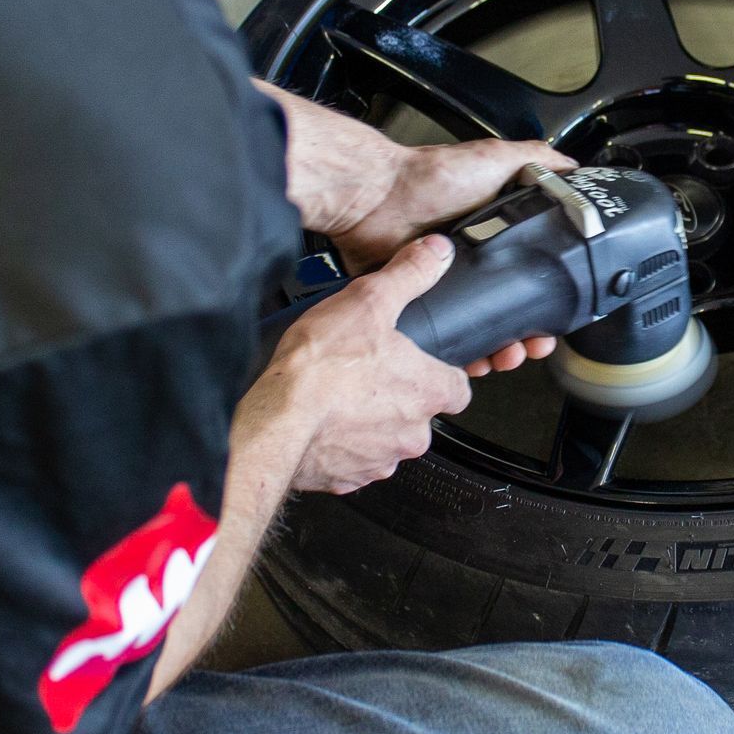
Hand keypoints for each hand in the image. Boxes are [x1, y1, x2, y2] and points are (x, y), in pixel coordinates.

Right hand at [250, 235, 471, 494]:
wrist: (274, 421)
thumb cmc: (320, 369)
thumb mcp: (369, 301)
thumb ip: (408, 275)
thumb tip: (434, 254)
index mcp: (429, 392)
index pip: (459, 388)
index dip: (441, 373)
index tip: (421, 363)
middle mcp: (412, 434)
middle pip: (420, 414)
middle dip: (399, 397)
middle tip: (368, 372)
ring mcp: (380, 461)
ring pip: (386, 439)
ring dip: (368, 421)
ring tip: (339, 394)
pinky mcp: (346, 479)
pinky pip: (352, 460)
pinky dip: (340, 444)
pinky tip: (320, 419)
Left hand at [336, 136, 579, 375]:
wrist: (377, 197)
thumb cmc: (430, 176)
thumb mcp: (496, 157)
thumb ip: (537, 161)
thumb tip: (574, 171)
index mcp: (492, 231)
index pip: (528, 273)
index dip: (545, 299)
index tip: (554, 319)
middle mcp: (469, 259)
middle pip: (505, 307)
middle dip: (524, 334)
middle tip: (533, 345)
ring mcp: (442, 282)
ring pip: (476, 327)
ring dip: (496, 347)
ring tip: (506, 356)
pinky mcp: (416, 298)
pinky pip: (440, 334)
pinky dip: (456, 351)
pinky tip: (472, 359)